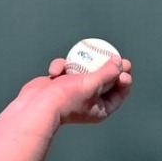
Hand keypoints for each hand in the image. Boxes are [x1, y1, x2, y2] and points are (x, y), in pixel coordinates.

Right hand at [18, 55, 133, 126]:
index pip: (119, 93)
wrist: (36, 106)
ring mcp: (74, 91)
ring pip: (84, 71)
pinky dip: (61, 66)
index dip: (124, 78)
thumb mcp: (92, 85)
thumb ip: (107, 74)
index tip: (125, 65)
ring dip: (82, 62)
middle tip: (115, 54)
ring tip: (90, 51)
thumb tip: (121, 63)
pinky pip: (65, 69)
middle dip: (109, 66)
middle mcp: (89, 101)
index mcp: (100, 109)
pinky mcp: (59, 83)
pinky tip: (56, 70)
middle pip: (104, 80)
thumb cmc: (66, 99)